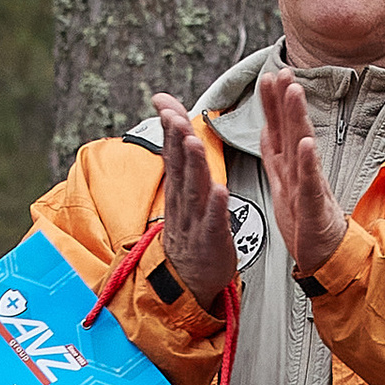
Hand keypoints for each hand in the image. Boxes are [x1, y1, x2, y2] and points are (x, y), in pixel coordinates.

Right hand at [154, 91, 236, 312]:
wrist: (187, 280)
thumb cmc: (191, 232)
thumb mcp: (181, 192)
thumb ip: (179, 158)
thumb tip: (172, 123)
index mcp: (180, 188)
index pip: (173, 152)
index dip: (170, 127)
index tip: (165, 104)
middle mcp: (184, 201)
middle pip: (180, 166)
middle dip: (178, 139)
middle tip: (176, 117)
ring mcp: (196, 221)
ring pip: (194, 190)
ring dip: (194, 165)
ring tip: (193, 143)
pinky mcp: (211, 241)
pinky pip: (214, 222)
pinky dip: (216, 207)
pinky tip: (219, 191)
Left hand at [257, 67, 351, 277]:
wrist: (326, 257)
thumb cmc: (306, 224)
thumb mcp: (282, 185)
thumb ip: (274, 156)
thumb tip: (265, 129)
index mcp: (289, 167)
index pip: (279, 129)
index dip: (273, 104)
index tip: (268, 77)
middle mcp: (300, 172)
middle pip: (291, 129)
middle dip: (286, 99)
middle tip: (283, 71)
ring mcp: (308, 186)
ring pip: (301, 147)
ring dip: (297, 118)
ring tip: (294, 92)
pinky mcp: (314, 206)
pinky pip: (310, 182)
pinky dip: (309, 163)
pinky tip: (307, 144)